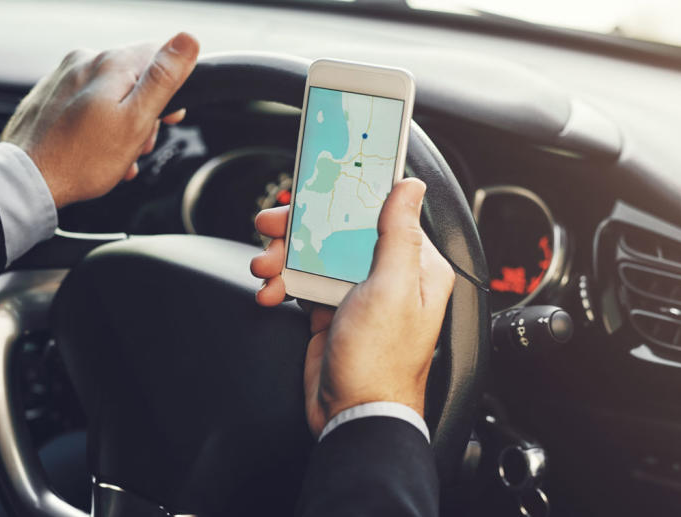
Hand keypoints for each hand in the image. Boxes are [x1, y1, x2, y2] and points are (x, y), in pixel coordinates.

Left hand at [1, 33, 199, 207]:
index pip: (159, 55)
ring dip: (121, 123)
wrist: (26, 180)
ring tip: (116, 155)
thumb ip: (163, 78)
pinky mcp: (48, 94)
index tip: (169, 117)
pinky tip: (95, 151)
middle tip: (138, 145)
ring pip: (110, 92)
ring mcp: (63, 76)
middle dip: (143, 112)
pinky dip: (96, 125)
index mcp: (110, 63)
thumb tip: (188, 40)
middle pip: (133, 77)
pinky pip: (85, 103)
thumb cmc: (82, 159)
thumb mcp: (136, 121)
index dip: (171, 88)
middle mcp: (84, 60)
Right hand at [250, 178, 454, 436]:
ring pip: (315, 256)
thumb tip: (409, 189)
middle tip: (271, 226)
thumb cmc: (380, 361)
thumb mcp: (391, 288)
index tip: (315, 190)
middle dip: (300, 230)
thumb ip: (399, 235)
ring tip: (265, 267)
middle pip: (339, 232)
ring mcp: (358, 296)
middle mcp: (388, 277)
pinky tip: (271, 292)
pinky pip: (302, 284)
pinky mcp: (332, 313)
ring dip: (284, 258)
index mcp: (415, 267)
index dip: (344, 199)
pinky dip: (283, 284)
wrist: (352, 415)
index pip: (379, 214)